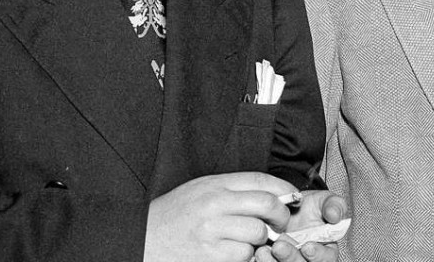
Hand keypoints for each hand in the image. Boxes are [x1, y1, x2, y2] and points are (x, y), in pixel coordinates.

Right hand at [144, 171, 295, 261]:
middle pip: (267, 204)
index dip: (284, 189)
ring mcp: (212, 230)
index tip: (292, 197)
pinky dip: (246, 256)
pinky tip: (234, 252)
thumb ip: (233, 189)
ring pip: (258, 232)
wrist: (141, 241)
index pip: (262, 180)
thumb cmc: (173, 217)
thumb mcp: (200, 190)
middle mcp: (214, 204)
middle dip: (282, 215)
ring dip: (261, 239)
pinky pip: (244, 255)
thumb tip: (272, 193)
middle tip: (281, 223)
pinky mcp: (210, 255)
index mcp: (214, 184)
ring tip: (250, 240)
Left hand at [254, 191, 347, 261]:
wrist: (289, 206)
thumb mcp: (326, 200)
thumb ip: (334, 205)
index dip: (318, 255)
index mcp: (326, 249)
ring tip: (262, 250)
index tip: (307, 246)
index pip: (326, 259)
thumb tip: (335, 215)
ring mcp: (290, 261)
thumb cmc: (312, 206)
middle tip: (279, 246)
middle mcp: (308, 260)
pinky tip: (255, 252)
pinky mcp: (274, 261)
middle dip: (290, 258)